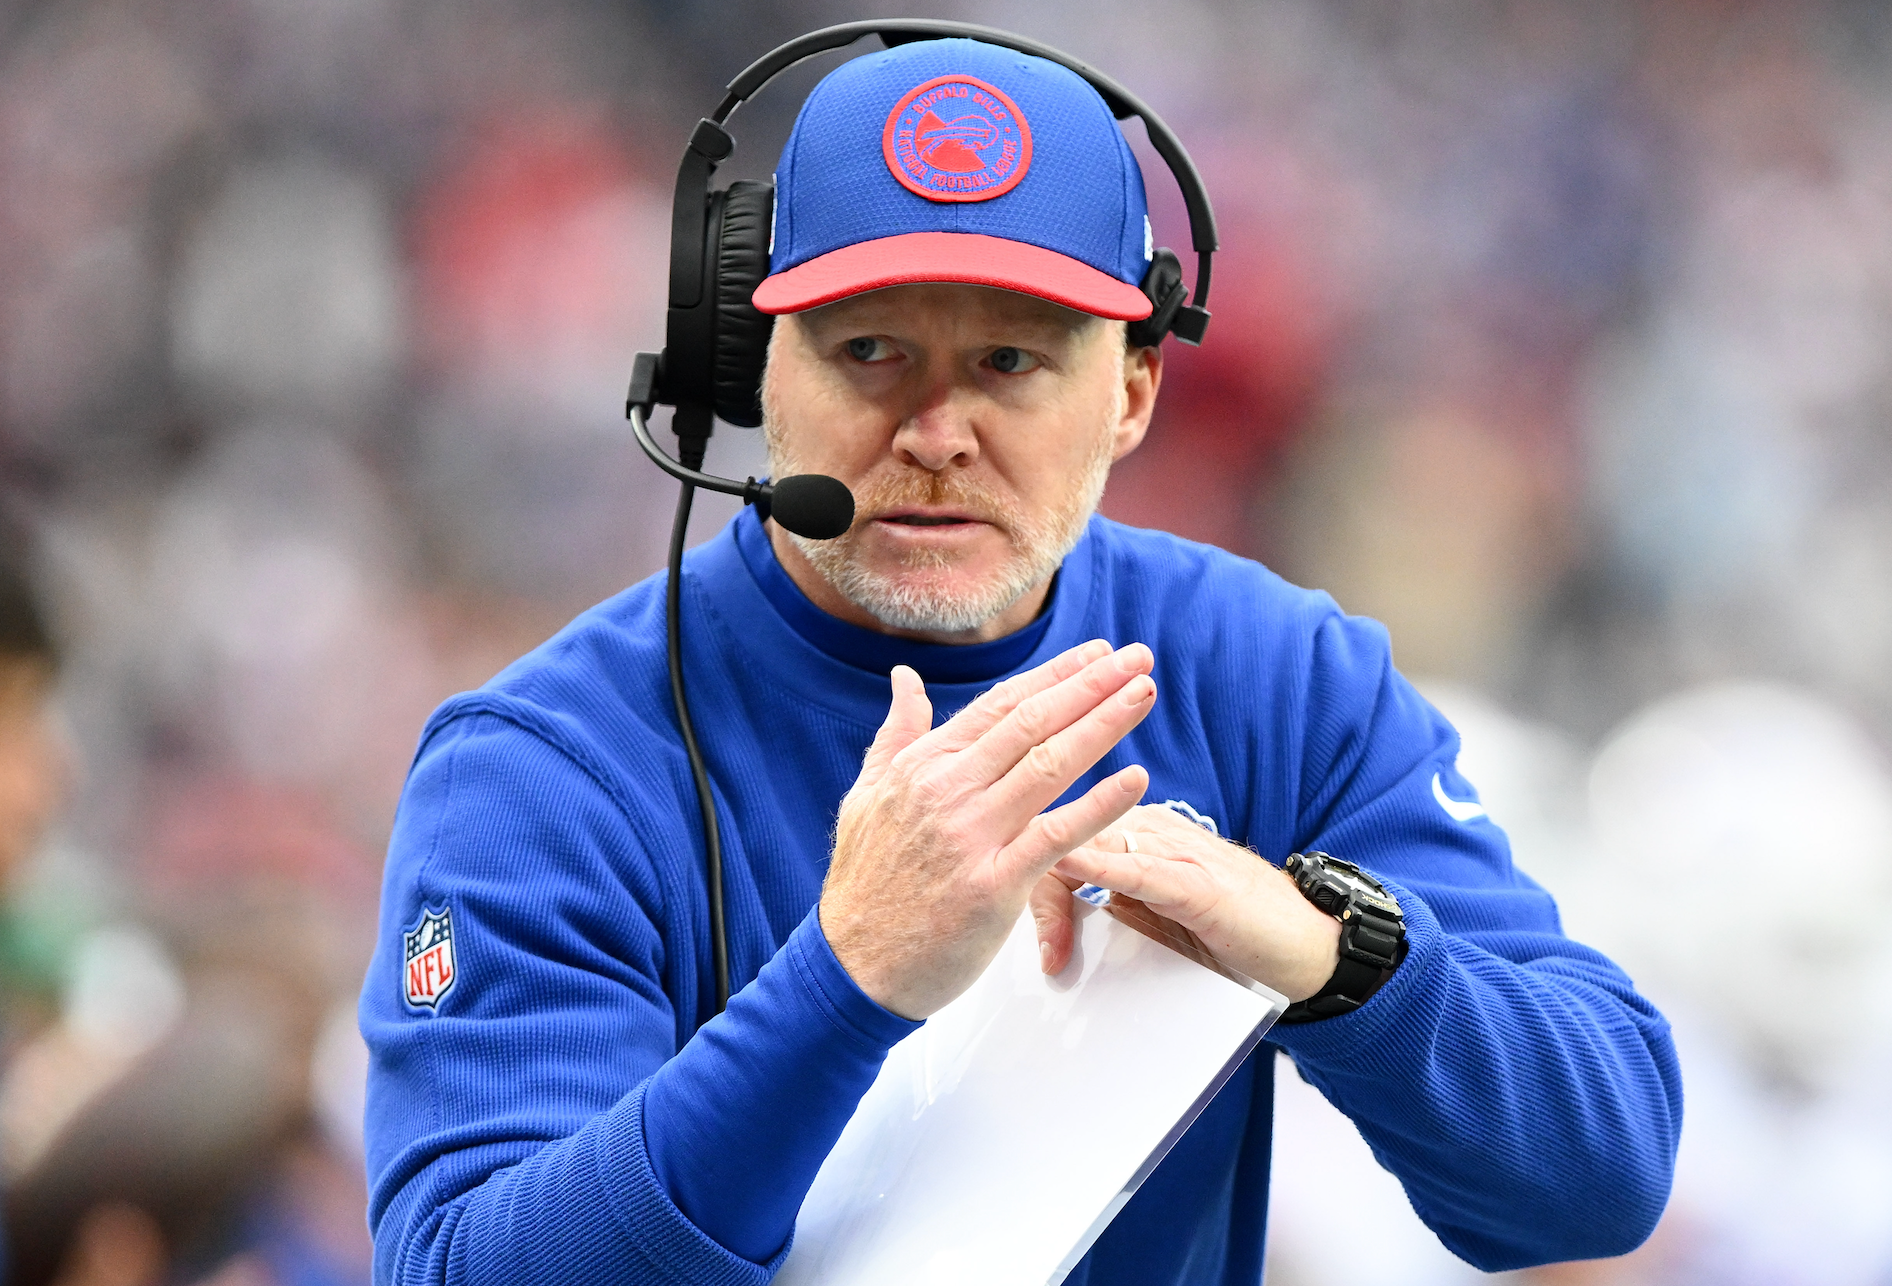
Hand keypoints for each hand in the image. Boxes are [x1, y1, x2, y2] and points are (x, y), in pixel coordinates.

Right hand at [821, 640, 1155, 1018]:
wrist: (851, 968)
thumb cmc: (864, 887)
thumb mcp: (866, 796)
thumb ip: (896, 735)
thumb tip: (904, 679)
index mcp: (923, 766)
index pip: (1001, 705)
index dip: (1055, 674)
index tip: (1096, 655)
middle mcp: (948, 791)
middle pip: (1033, 722)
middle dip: (1091, 684)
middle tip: (1137, 657)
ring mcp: (971, 836)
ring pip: (1050, 764)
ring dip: (1103, 723)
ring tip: (1144, 693)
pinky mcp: (993, 886)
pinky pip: (1056, 836)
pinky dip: (1099, 805)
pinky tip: (1135, 779)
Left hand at [1031, 804, 1341, 1001]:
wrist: (1305, 945)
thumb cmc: (1228, 929)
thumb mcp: (1151, 915)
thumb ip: (1105, 903)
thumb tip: (1047, 920)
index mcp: (1132, 831)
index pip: (1057, 835)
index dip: (1022, 873)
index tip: (1014, 930)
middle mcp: (1149, 830)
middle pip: (1066, 837)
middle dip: (1032, 888)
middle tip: (1036, 951)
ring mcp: (1176, 851)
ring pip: (1097, 847)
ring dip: (1056, 880)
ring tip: (1027, 916)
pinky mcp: (1200, 883)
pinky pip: (1143, 871)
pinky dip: (1104, 869)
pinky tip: (1071, 864)